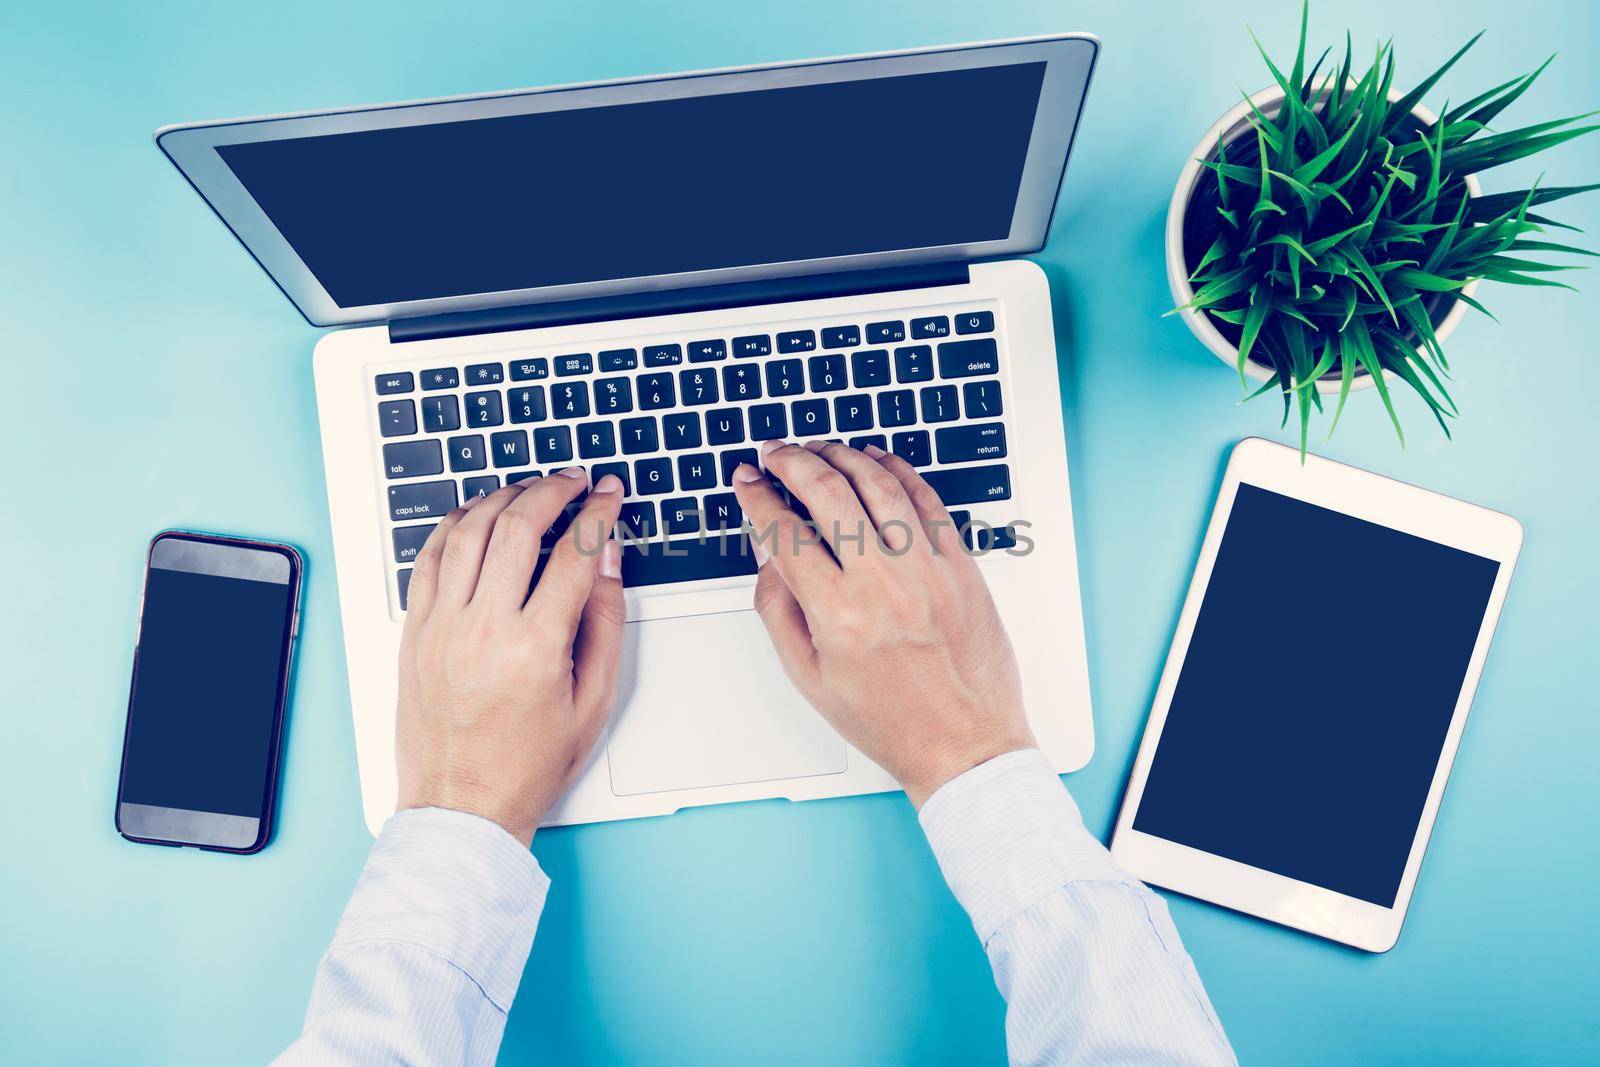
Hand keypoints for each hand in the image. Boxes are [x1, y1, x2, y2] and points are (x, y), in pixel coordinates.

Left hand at [394, 469, 625, 844]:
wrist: (462, 808)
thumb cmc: (527, 767)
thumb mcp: (593, 702)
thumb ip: (604, 623)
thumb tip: (606, 562)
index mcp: (535, 650)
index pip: (574, 555)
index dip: (598, 515)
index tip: (609, 497)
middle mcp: (483, 630)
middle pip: (518, 527)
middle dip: (553, 491)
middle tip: (574, 481)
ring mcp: (441, 628)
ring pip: (469, 531)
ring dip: (504, 497)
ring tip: (531, 488)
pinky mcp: (414, 633)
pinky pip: (429, 558)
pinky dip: (454, 524)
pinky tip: (477, 514)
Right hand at [731, 441, 1034, 807]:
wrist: (963, 744)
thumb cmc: (889, 720)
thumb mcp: (810, 676)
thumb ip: (778, 609)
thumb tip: (766, 551)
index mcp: (839, 617)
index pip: (786, 534)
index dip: (758, 498)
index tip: (748, 481)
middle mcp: (885, 586)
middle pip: (829, 494)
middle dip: (794, 462)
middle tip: (776, 453)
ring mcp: (929, 571)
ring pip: (880, 485)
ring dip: (844, 456)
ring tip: (821, 449)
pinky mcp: (962, 567)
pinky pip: (928, 501)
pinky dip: (899, 472)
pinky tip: (877, 461)